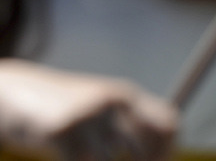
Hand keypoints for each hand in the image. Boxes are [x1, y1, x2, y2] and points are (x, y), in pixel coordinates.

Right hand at [0, 60, 176, 160]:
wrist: (12, 93)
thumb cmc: (61, 111)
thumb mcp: (99, 112)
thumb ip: (126, 127)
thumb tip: (161, 153)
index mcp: (126, 96)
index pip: (169, 124)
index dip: (167, 151)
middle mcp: (113, 102)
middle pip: (146, 149)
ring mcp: (89, 115)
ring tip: (86, 158)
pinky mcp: (62, 131)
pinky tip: (71, 160)